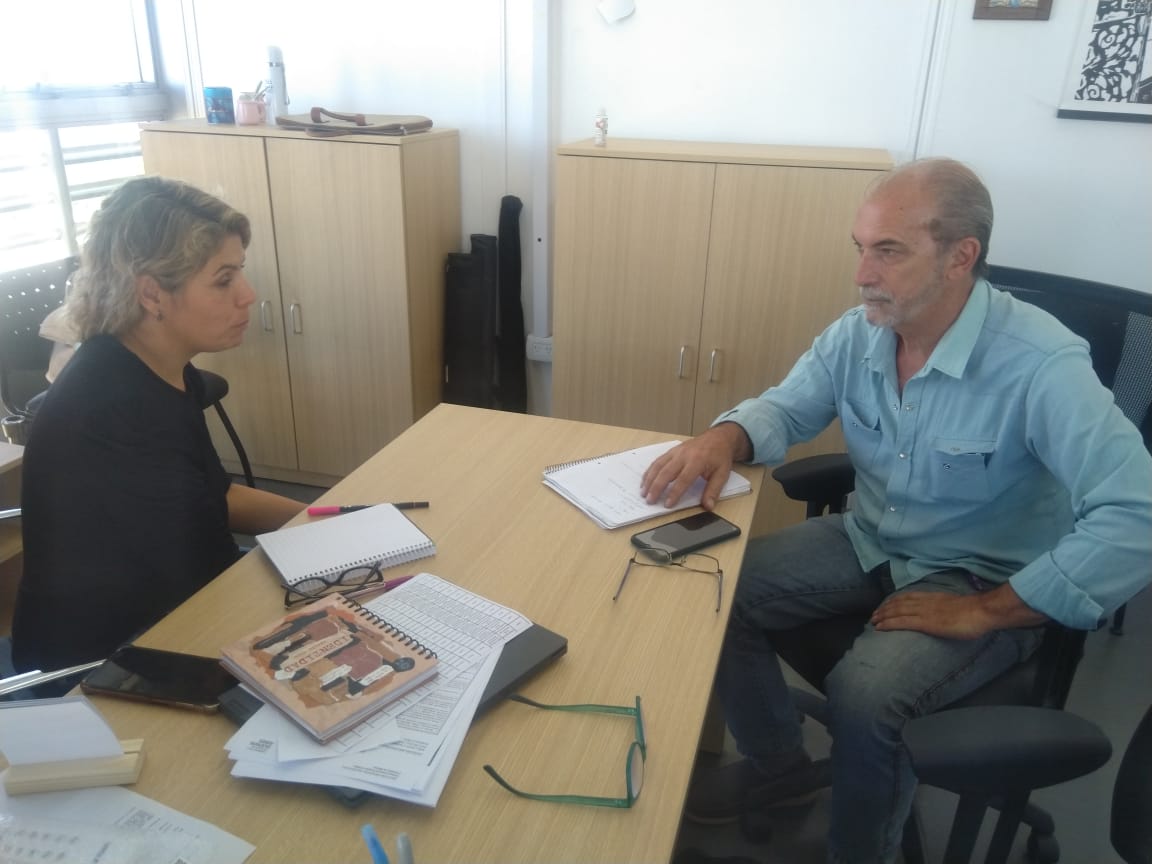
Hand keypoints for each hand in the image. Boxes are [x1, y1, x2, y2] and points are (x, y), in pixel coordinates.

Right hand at [640, 423, 749, 508]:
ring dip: (649, 479)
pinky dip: (649, 471)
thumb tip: (708, 506)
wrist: (718, 437)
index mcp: (697, 461)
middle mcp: (684, 455)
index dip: (674, 493)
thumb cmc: (720, 456)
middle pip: (666, 472)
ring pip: (658, 466)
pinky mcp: (672, 450)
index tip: (667, 504)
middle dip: (656, 487)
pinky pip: (658, 461)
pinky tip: (645, 480)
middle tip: (649, 500)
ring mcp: (676, 451)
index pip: (683, 479)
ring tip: (643, 493)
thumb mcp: (722, 474)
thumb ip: (713, 491)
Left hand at [871, 583, 1045, 639]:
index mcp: (934, 597)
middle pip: (899, 603)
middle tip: (873, 615)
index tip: (885, 605)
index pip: (908, 597)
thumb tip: (946, 614)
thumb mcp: (957, 606)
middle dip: (885, 608)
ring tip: (873, 621)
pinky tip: (880, 627)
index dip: (894, 601)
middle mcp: (926, 602)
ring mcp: (925, 612)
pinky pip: (902, 622)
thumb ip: (947, 608)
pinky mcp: (927, 622)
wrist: (982, 612)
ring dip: (882, 616)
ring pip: (897, 611)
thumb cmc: (976, 612)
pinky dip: (889, 623)